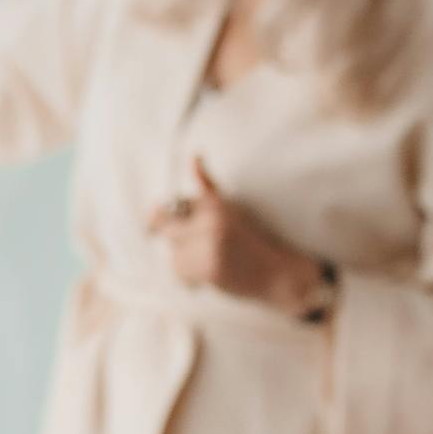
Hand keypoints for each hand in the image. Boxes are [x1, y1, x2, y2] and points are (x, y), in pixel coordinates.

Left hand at [149, 158, 327, 316]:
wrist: (278, 272)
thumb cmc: (252, 239)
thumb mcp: (231, 207)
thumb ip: (207, 187)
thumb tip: (194, 155)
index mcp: (215, 203)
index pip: (168, 207)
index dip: (157, 218)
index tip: (154, 227)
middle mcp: (211, 219)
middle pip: (166, 230)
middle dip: (176, 241)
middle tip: (195, 250)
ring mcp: (210, 244)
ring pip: (173, 254)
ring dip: (184, 262)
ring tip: (208, 262)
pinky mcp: (210, 268)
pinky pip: (181, 273)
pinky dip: (190, 278)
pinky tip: (208, 276)